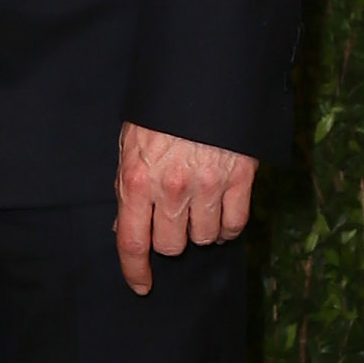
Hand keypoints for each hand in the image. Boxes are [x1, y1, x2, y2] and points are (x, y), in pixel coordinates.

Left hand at [113, 124, 255, 294]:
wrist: (205, 77)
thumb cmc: (162, 111)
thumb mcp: (131, 143)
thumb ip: (127, 186)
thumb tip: (124, 226)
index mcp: (137, 180)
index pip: (132, 242)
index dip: (135, 270)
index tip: (141, 285)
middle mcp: (171, 189)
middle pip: (171, 245)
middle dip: (169, 239)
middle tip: (171, 219)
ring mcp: (208, 186)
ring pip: (204, 238)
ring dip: (199, 231)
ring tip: (197, 209)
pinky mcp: (240, 180)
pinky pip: (235, 225)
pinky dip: (227, 226)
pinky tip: (221, 213)